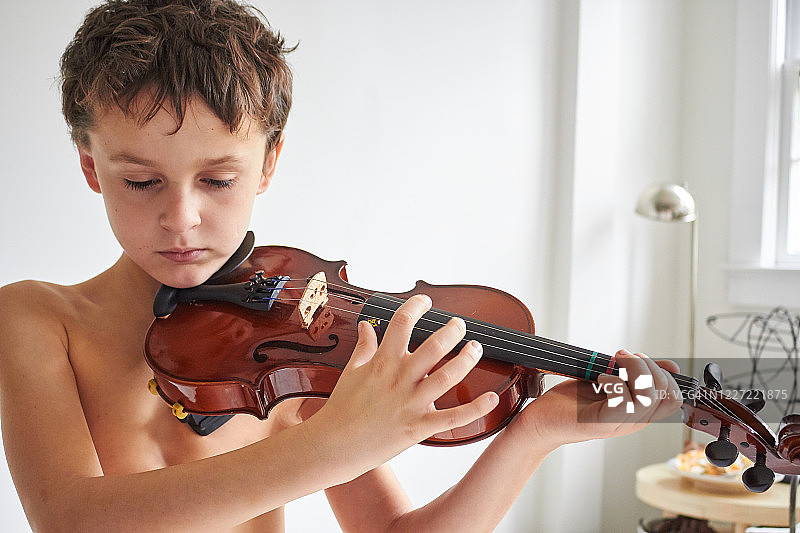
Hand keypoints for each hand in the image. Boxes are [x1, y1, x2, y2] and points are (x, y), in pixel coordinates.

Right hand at [309, 294, 498, 472]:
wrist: (335, 446)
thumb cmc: (342, 409)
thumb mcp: (351, 371)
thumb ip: (364, 346)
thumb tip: (366, 325)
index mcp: (382, 363)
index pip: (401, 324)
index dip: (416, 307)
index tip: (425, 301)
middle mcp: (399, 380)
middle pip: (433, 347)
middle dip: (452, 331)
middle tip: (460, 324)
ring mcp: (410, 404)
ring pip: (447, 377)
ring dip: (466, 360)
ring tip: (475, 348)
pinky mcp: (418, 427)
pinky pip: (453, 417)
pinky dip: (476, 409)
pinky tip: (492, 398)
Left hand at [510, 350, 681, 449]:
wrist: (542, 421)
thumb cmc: (573, 401)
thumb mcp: (610, 381)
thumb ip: (635, 374)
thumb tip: (670, 366)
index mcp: (639, 412)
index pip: (675, 398)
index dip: (665, 374)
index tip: (642, 358)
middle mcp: (633, 421)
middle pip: (667, 396)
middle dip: (649, 366)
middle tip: (623, 356)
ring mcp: (618, 424)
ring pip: (648, 398)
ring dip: (633, 370)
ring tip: (613, 363)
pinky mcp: (599, 422)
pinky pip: (622, 403)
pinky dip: (613, 382)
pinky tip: (599, 379)